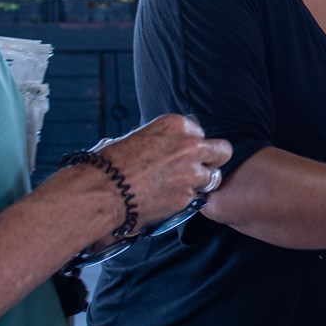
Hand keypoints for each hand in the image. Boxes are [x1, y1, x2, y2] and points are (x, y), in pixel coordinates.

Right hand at [94, 114, 231, 229]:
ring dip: (200, 182)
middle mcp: (189, 146)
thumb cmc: (111, 163)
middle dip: (213, 160)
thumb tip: (168, 149)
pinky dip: (184, 200)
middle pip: (222, 151)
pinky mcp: (187, 196)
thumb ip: (163, 141)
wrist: (103, 190)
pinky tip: (165, 199)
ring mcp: (191, 173)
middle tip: (200, 168)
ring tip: (179, 187)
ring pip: (213, 177)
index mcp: (176, 125)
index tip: (182, 154)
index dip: (192, 146)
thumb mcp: (140, 137)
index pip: (200, 133)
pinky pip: (195, 198)